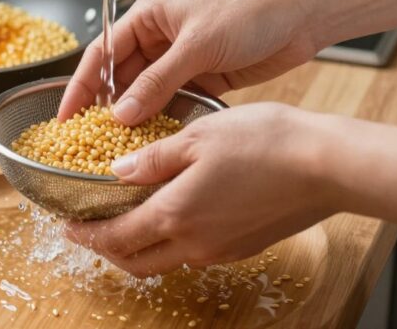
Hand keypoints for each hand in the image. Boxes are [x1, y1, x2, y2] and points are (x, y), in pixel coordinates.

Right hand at [59, 0, 319, 123]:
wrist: (302, 14)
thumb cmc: (250, 11)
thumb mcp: (196, 46)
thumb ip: (157, 82)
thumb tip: (122, 114)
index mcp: (148, 16)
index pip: (102, 53)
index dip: (81, 85)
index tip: (66, 116)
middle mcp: (159, 38)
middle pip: (121, 77)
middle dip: (107, 107)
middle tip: (91, 141)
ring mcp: (181, 60)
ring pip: (146, 94)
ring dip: (135, 117)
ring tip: (119, 148)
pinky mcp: (203, 79)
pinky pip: (173, 103)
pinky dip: (163, 121)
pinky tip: (154, 142)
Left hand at [64, 103, 336, 276]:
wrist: (328, 166)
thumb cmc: (265, 142)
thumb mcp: (196, 136)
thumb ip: (151, 158)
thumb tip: (116, 171)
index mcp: (175, 214)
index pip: (116, 239)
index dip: (86, 236)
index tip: (67, 226)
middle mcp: (194, 243)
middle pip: (136, 260)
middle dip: (107, 249)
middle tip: (90, 229)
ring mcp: (221, 250)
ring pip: (166, 259)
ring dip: (140, 247)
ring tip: (128, 219)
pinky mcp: (244, 247)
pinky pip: (195, 252)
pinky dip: (173, 241)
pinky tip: (175, 213)